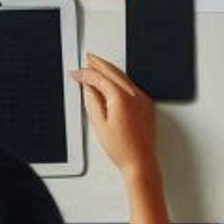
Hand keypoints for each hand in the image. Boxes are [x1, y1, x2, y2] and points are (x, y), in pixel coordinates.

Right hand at [74, 52, 159, 189]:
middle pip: (113, 71)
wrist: (141, 163)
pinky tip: (112, 83)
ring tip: (98, 67)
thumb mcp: (99, 125)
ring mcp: (143, 99)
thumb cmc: (122, 149)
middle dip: (98, 64)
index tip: (76, 74)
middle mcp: (134, 95)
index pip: (99, 77)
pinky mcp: (147, 105)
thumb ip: (92, 102)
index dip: (85, 73)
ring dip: (109, 70)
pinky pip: (132, 86)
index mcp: (121, 98)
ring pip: (124, 77)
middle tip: (87, 59)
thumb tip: (88, 89)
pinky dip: (120, 81)